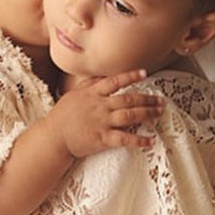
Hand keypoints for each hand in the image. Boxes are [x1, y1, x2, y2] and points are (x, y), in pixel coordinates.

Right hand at [46, 69, 163, 157]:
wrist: (53, 137)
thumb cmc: (62, 116)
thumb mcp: (74, 94)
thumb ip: (89, 84)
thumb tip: (102, 75)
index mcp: (93, 93)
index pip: (114, 81)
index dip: (130, 76)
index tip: (144, 73)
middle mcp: (100, 106)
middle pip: (128, 99)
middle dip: (147, 99)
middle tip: (161, 100)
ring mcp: (102, 122)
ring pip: (130, 116)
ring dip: (148, 114)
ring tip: (159, 113)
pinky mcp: (102, 138)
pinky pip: (125, 139)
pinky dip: (139, 140)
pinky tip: (150, 141)